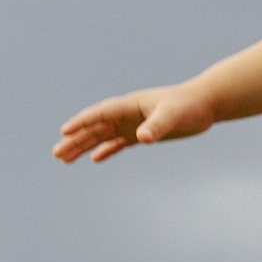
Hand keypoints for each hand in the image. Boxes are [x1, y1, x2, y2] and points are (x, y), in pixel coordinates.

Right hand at [54, 86, 215, 163]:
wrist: (205, 103)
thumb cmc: (189, 106)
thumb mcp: (173, 115)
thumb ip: (157, 126)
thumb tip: (143, 138)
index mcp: (130, 105)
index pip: (100, 113)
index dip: (82, 122)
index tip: (64, 132)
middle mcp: (127, 114)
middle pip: (95, 127)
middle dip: (75, 140)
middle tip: (57, 154)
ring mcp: (133, 123)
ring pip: (102, 135)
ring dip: (84, 146)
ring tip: (64, 158)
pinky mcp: (142, 132)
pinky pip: (118, 142)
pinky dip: (106, 150)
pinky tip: (94, 158)